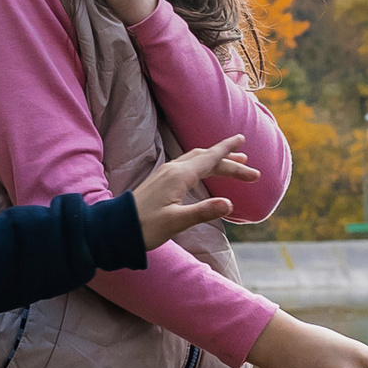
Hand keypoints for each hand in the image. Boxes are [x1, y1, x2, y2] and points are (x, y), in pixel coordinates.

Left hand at [133, 137, 250, 248]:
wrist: (115, 228)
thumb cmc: (144, 227)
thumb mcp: (176, 222)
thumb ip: (203, 212)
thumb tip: (229, 204)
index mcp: (178, 176)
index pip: (209, 159)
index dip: (227, 150)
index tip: (242, 139)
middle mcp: (172, 170)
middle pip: (207, 159)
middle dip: (230, 162)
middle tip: (252, 171)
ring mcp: (165, 174)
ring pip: (196, 161)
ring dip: (216, 161)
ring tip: (234, 163)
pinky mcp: (160, 182)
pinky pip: (187, 166)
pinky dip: (203, 165)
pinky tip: (204, 171)